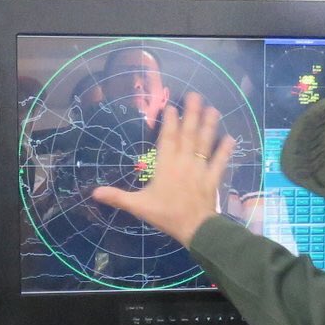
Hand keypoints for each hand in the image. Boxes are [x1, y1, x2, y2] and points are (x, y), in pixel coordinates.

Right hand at [91, 91, 233, 245]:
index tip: (172, 106)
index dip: (170, 120)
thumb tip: (94, 192)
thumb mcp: (139, 206)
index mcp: (166, 165)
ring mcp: (200, 168)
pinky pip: (220, 161)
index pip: (168, 137)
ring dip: (209, 125)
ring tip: (213, 109)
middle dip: (192, 113)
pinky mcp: (213, 178)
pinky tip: (230, 137)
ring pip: (205, 143)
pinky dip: (225, 150)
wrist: (194, 228)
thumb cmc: (166, 215)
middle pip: (188, 134)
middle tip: (196, 96)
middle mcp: (184, 161)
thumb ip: (117, 197)